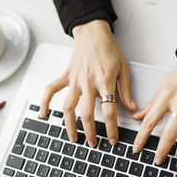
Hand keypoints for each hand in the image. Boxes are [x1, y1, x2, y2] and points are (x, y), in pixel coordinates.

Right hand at [40, 20, 137, 146]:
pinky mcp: (65, 76)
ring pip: (68, 107)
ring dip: (69, 125)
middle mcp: (87, 83)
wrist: (93, 32)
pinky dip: (45, 102)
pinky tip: (44, 114)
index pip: (109, 111)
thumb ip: (125, 90)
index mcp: (104, 81)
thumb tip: (132, 108)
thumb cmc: (109, 48)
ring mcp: (74, 80)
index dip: (112, 129)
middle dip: (90, 132)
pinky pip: (51, 90)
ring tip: (73, 138)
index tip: (113, 139)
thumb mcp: (123, 68)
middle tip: (94, 143)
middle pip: (87, 114)